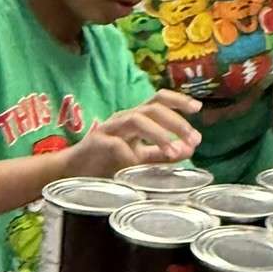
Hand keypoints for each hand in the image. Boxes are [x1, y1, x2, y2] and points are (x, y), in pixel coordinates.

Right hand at [66, 90, 201, 176]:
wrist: (74, 171)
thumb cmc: (107, 161)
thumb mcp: (140, 157)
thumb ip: (162, 153)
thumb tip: (190, 148)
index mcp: (135, 118)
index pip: (158, 100)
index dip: (178, 100)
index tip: (198, 108)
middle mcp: (124, 118)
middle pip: (153, 108)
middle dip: (176, 122)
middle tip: (193, 138)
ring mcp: (110, 128)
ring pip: (137, 120)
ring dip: (159, 134)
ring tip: (173, 152)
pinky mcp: (96, 142)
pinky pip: (117, 144)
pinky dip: (131, 155)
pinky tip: (138, 166)